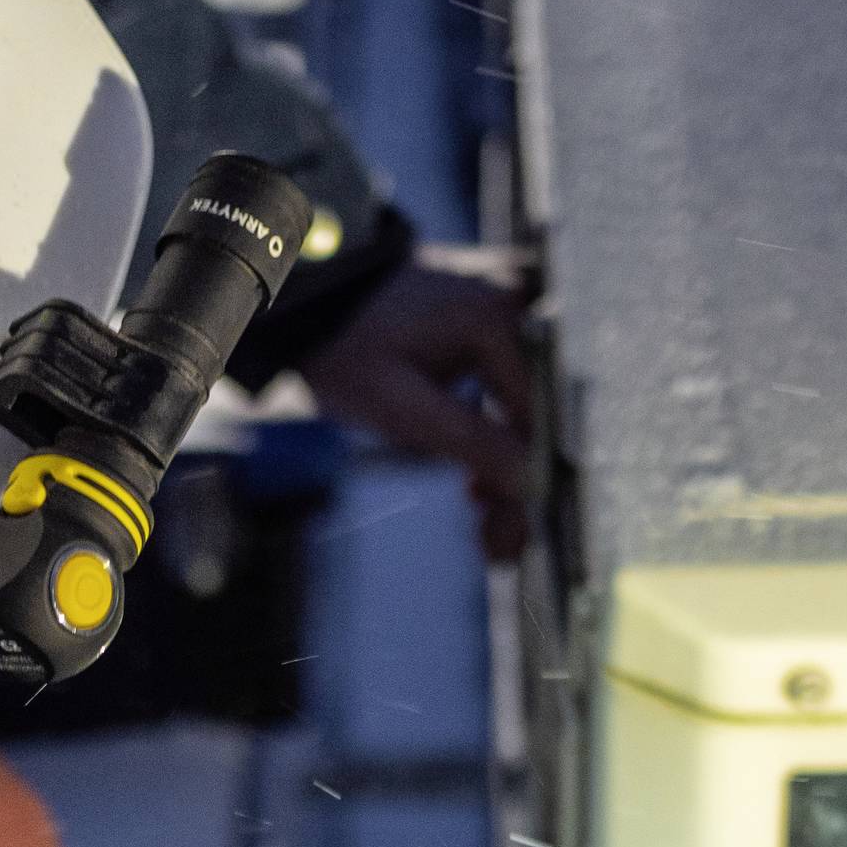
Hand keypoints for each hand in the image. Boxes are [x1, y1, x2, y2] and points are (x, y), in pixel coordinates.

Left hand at [299, 259, 532, 559]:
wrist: (310, 305)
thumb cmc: (345, 346)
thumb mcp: (401, 407)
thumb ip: (470, 441)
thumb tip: (528, 480)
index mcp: (498, 321)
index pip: (536, 418)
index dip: (524, 482)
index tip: (511, 534)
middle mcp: (515, 310)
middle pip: (536, 416)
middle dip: (514, 483)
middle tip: (497, 542)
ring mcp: (505, 314)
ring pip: (525, 410)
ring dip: (504, 466)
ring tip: (484, 518)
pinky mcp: (491, 326)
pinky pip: (509, 391)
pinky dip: (494, 434)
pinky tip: (478, 478)